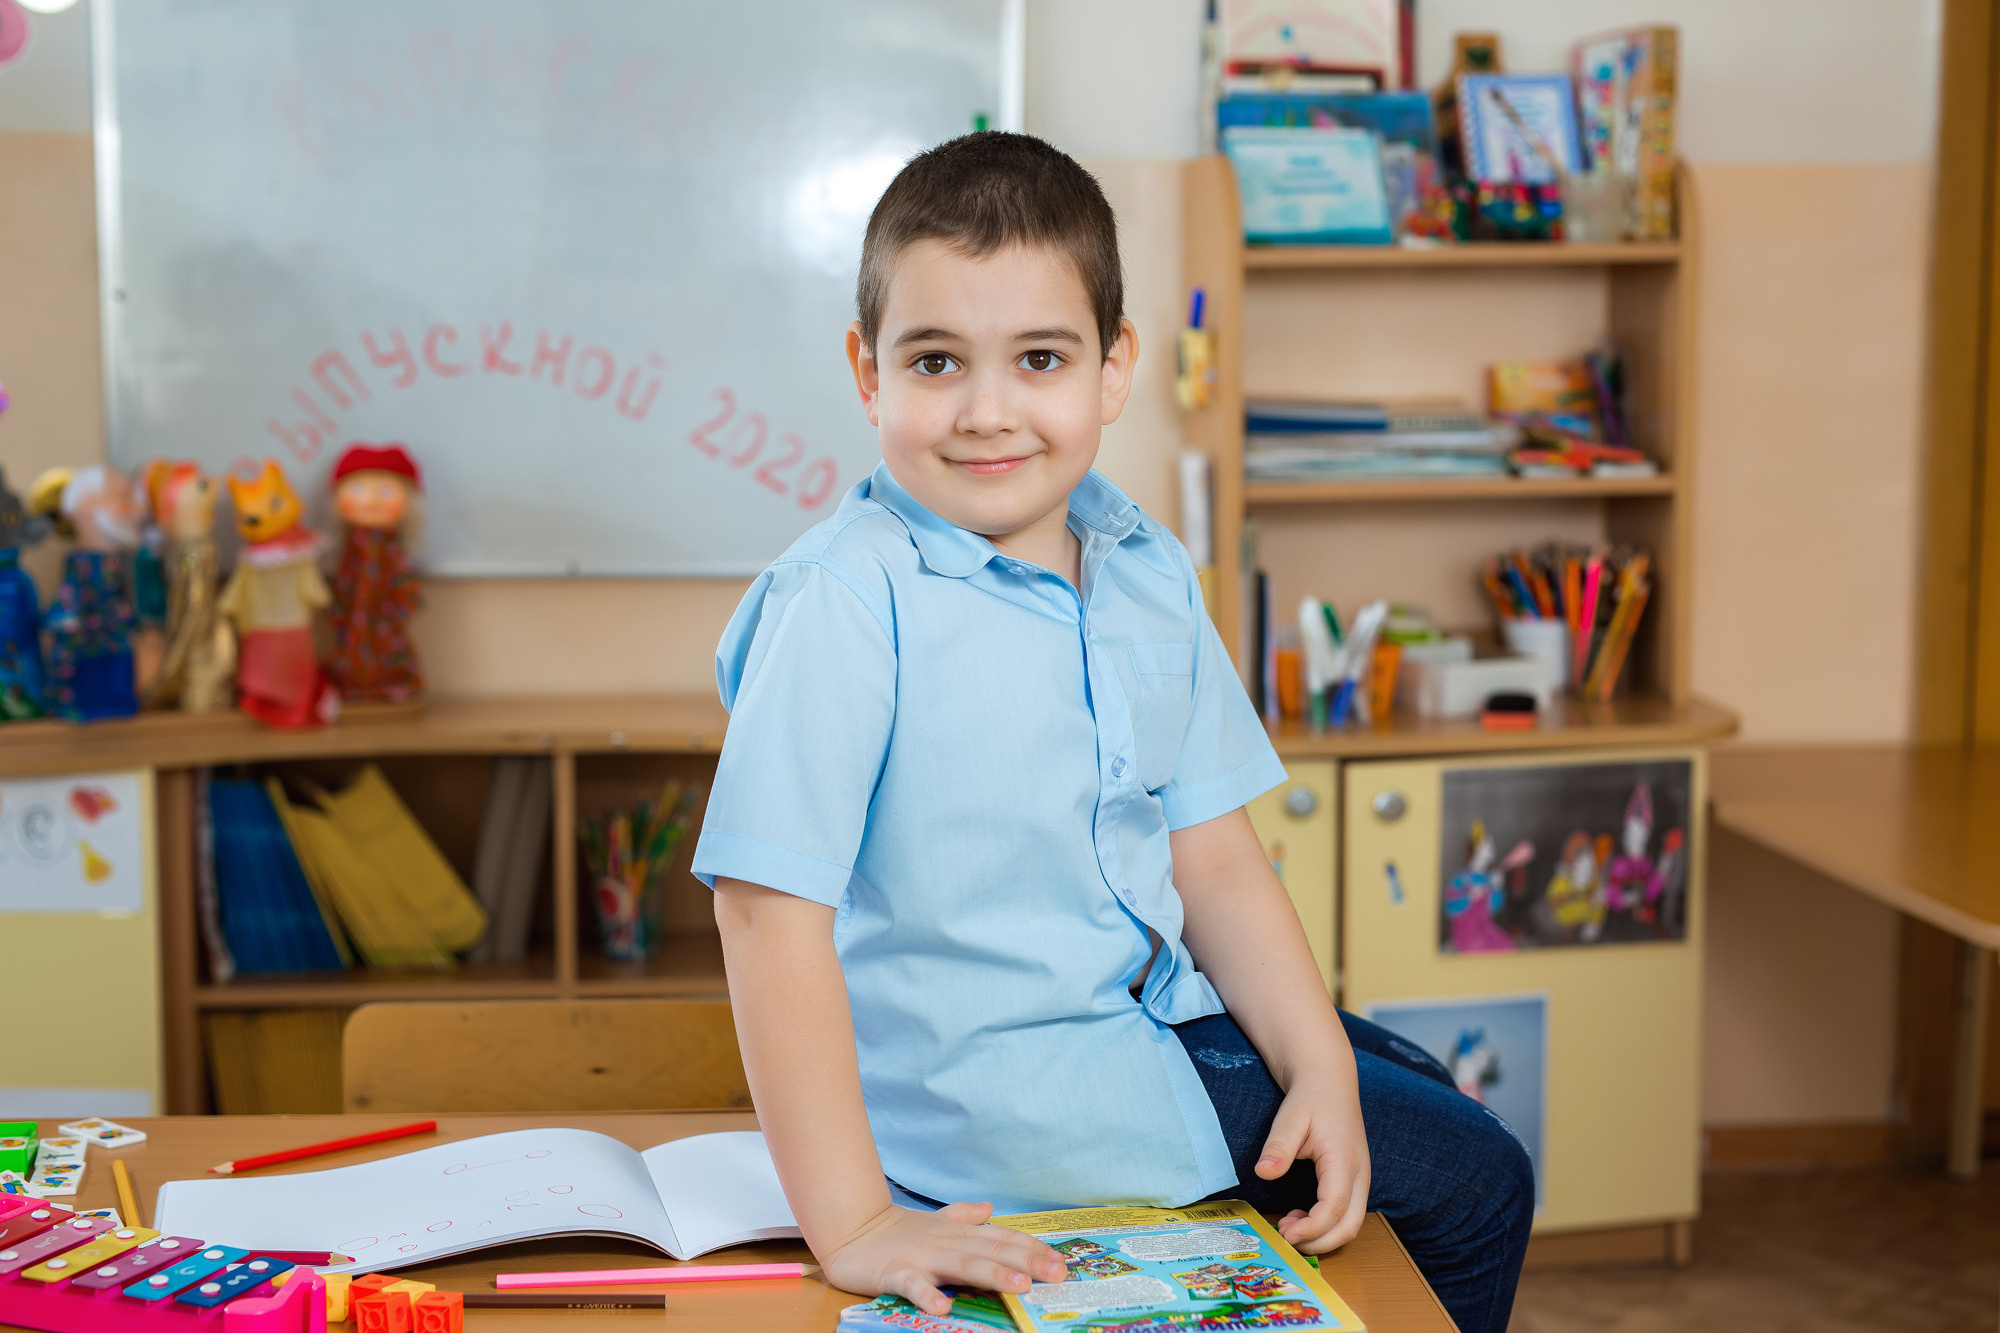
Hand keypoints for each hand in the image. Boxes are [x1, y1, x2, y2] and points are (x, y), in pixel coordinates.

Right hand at [821, 1201, 1068, 1315]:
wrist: (851, 1230)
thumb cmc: (898, 1232)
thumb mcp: (937, 1222)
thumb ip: (965, 1216)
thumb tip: (991, 1208)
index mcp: (959, 1233)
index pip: (1002, 1239)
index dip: (1033, 1249)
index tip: (1062, 1262)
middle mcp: (947, 1242)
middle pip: (992, 1251)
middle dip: (1027, 1261)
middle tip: (1057, 1273)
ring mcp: (923, 1257)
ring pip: (963, 1264)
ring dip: (992, 1273)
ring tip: (1019, 1285)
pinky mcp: (896, 1272)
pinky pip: (914, 1285)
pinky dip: (928, 1294)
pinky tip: (943, 1306)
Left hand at [1255, 1067, 1369, 1252]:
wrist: (1330, 1082)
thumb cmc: (1311, 1097)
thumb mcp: (1290, 1116)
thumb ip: (1279, 1145)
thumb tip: (1263, 1172)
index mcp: (1344, 1159)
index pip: (1335, 1207)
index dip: (1312, 1228)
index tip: (1285, 1233)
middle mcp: (1360, 1173)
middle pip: (1350, 1226)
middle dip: (1319, 1242)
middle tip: (1285, 1236)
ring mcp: (1361, 1179)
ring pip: (1351, 1224)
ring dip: (1322, 1235)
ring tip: (1288, 1225)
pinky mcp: (1355, 1181)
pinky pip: (1347, 1214)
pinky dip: (1326, 1225)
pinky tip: (1299, 1216)